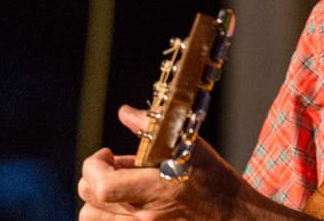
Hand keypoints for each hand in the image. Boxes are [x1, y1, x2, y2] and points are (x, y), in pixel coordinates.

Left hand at [77, 105, 231, 219]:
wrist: (233, 216)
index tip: (108, 153)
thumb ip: (151, 128)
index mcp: (156, 190)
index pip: (101, 186)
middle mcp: (145, 217)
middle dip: (93, 176)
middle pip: (89, 200)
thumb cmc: (214, 181)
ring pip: (91, 217)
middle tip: (114, 167)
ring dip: (98, 199)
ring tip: (118, 187)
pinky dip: (108, 214)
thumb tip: (124, 113)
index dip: (94, 165)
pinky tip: (127, 203)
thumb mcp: (189, 145)